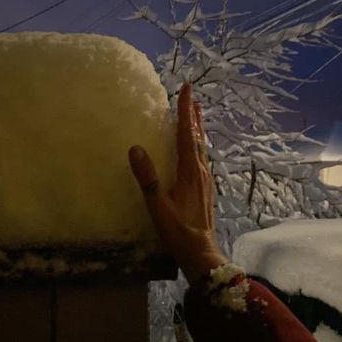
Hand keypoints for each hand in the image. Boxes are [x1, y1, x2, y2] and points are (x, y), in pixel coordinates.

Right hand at [129, 84, 227, 283]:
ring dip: (197, 129)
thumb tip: (136, 148)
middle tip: (192, 96)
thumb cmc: (178, 230)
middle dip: (194, 116)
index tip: (186, 89)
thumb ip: (147, 178)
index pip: (187, 134)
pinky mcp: (205, 189)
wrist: (200, 251)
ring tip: (195, 116)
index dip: (185, 111)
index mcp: (190, 171)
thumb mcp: (157, 205)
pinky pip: (202, 158)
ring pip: (202, 147)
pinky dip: (197, 145)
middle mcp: (201, 171)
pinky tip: (195, 150)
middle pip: (198, 137)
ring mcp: (205, 180)